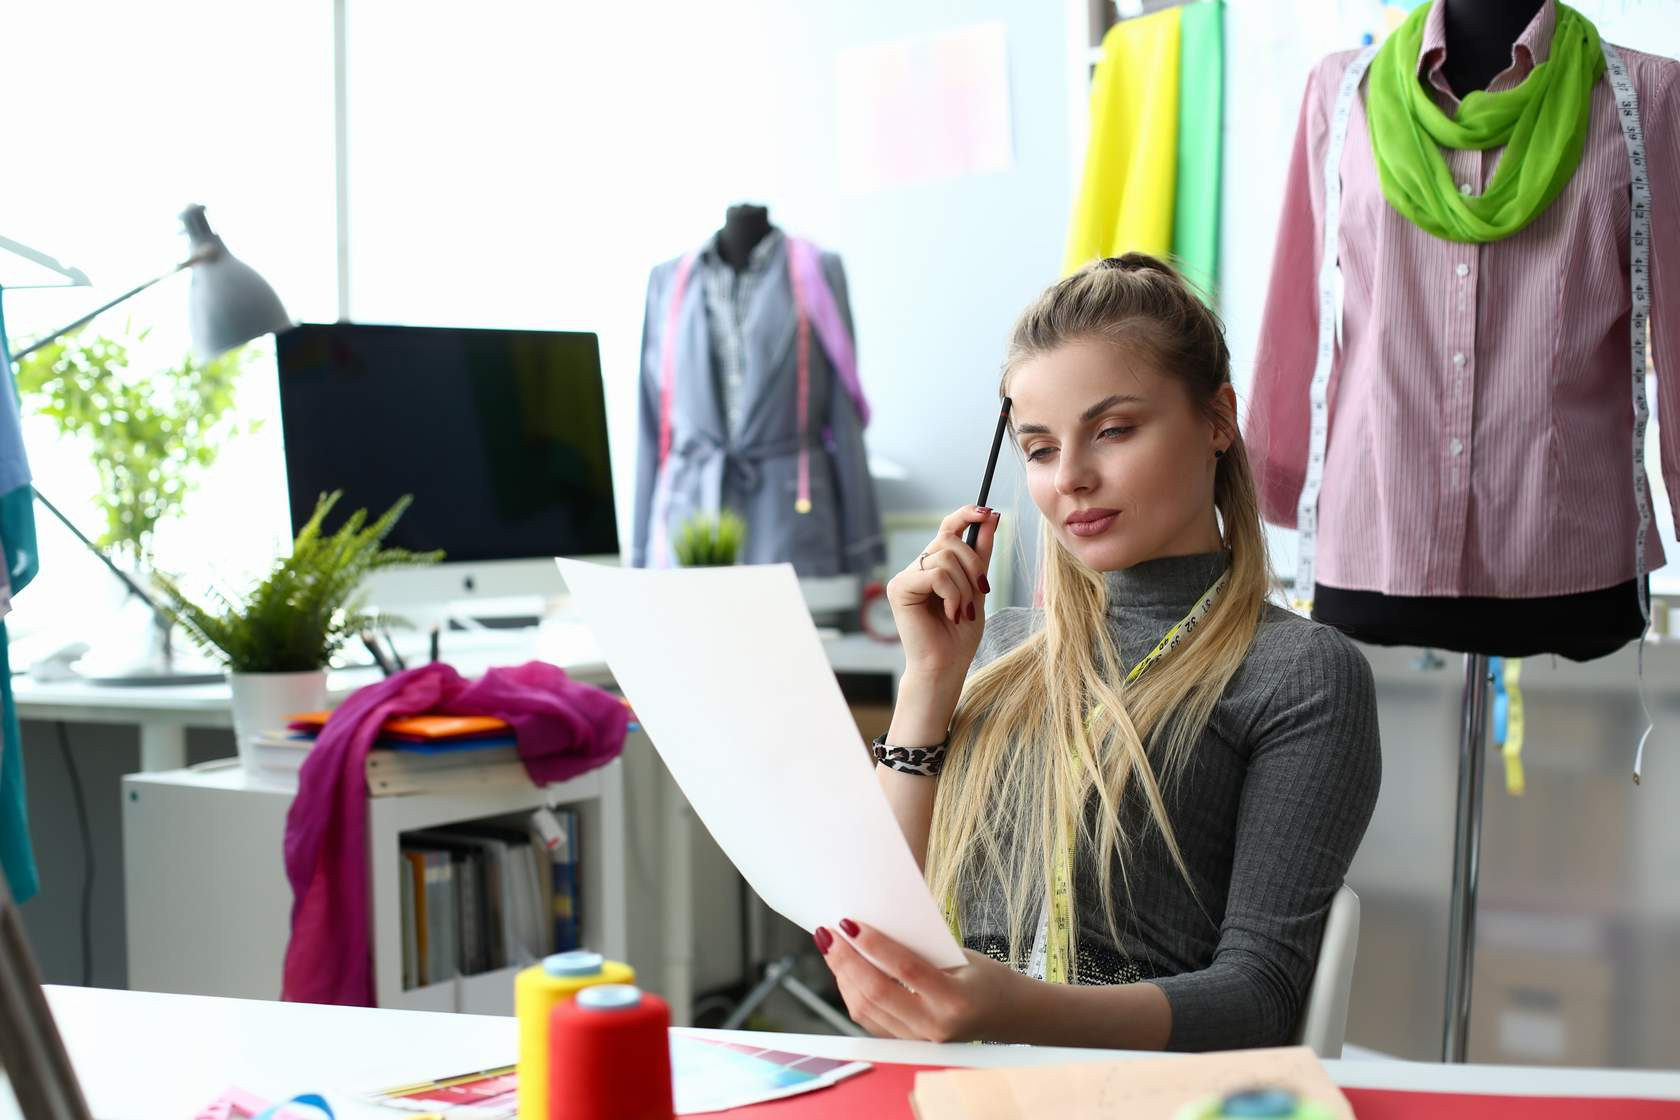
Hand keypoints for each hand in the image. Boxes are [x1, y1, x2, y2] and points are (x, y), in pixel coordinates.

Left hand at [815, 918, 1021, 1043]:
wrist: (1009, 1017)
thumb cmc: (986, 978)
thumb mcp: (962, 957)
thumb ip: (920, 949)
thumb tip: (873, 928)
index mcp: (954, 1000)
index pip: (904, 969)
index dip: (873, 945)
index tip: (849, 923)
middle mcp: (935, 1026)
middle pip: (876, 992)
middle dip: (846, 960)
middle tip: (828, 933)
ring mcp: (920, 1041)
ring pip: (866, 1009)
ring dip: (843, 976)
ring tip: (831, 947)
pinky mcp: (908, 1044)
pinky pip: (870, 1020)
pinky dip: (852, 993)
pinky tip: (844, 971)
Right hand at [885, 506, 999, 683]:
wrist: (946, 666)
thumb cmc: (960, 634)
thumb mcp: (977, 588)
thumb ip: (981, 554)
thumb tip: (992, 517)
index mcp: (933, 566)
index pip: (947, 528)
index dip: (966, 514)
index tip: (988, 513)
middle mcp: (916, 567)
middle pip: (950, 540)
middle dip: (974, 564)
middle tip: (982, 591)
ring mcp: (905, 577)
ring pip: (945, 557)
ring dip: (964, 586)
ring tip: (963, 611)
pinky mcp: (899, 588)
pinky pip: (936, 574)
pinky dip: (952, 594)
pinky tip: (951, 613)